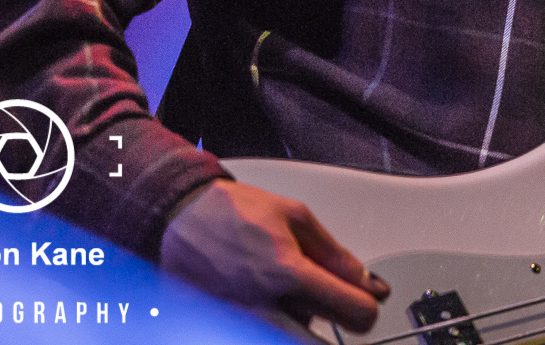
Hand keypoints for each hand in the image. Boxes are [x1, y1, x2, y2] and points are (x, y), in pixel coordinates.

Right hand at [159, 179, 389, 330]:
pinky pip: (265, 332)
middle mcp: (263, 307)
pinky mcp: (222, 330)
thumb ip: (334, 255)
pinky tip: (266, 296)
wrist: (177, 221)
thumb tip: (367, 282)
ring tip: (284, 287)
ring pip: (292, 336)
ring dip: (301, 320)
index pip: (351, 312)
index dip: (366, 310)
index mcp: (287, 274)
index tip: (367, 304)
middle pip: (318, 343)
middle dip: (333, 324)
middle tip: (335, 305)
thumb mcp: (295, 217)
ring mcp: (240, 324)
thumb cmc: (231, 213)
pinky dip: (275, 321)